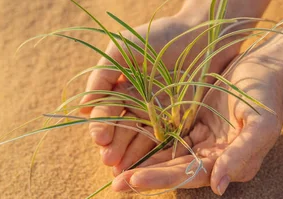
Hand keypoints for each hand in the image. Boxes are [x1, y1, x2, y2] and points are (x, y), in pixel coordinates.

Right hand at [81, 12, 243, 169]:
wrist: (199, 34)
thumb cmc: (158, 37)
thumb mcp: (123, 50)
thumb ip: (102, 76)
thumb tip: (83, 107)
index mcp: (120, 87)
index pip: (106, 110)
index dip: (101, 124)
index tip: (100, 137)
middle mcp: (135, 103)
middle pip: (120, 129)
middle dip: (113, 144)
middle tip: (108, 158)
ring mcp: (156, 113)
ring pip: (139, 138)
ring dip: (129, 154)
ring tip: (121, 168)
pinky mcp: (178, 120)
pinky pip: (164, 139)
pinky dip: (154, 153)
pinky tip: (146, 165)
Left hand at [110, 48, 282, 194]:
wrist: (265, 66)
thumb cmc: (266, 95)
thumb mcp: (260, 125)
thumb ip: (241, 155)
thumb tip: (218, 187)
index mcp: (233, 164)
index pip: (193, 175)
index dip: (164, 178)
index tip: (136, 179)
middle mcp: (216, 158)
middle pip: (177, 170)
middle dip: (147, 177)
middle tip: (117, 183)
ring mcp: (204, 142)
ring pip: (169, 157)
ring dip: (144, 164)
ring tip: (115, 172)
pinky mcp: (194, 125)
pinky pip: (169, 137)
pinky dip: (149, 143)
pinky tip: (127, 146)